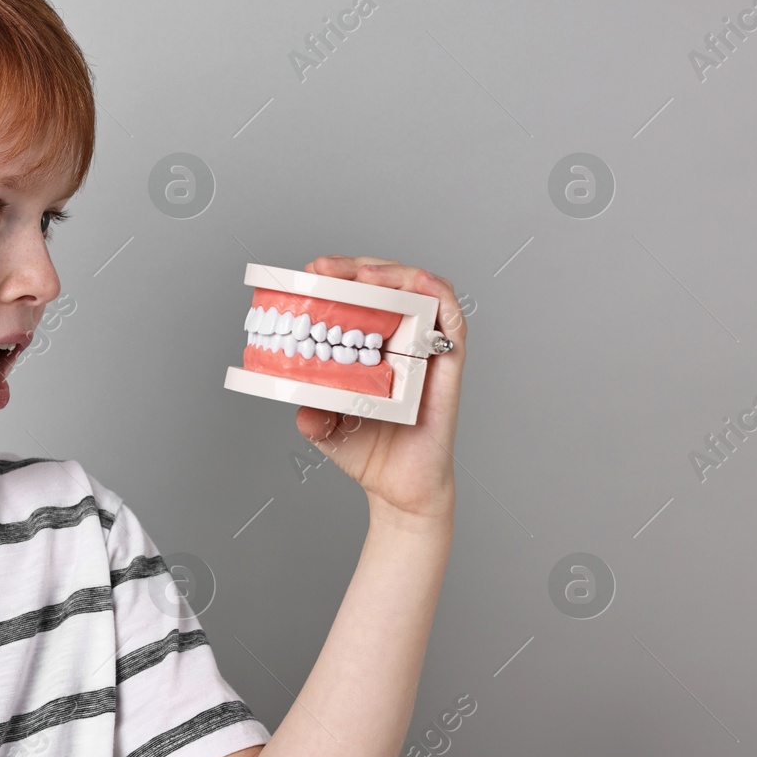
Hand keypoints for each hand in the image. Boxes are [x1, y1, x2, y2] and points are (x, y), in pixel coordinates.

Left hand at [293, 255, 465, 521]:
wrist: (399, 489)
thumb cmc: (367, 451)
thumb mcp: (325, 429)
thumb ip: (312, 415)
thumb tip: (304, 412)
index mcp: (370, 344)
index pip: (358, 295)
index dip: (337, 277)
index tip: (310, 272)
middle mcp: (400, 339)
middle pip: (387, 283)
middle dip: (355, 267)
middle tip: (325, 269)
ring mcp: (427, 349)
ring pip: (422, 290)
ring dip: (395, 273)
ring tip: (364, 275)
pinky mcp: (449, 365)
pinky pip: (452, 321)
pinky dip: (437, 294)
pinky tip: (416, 284)